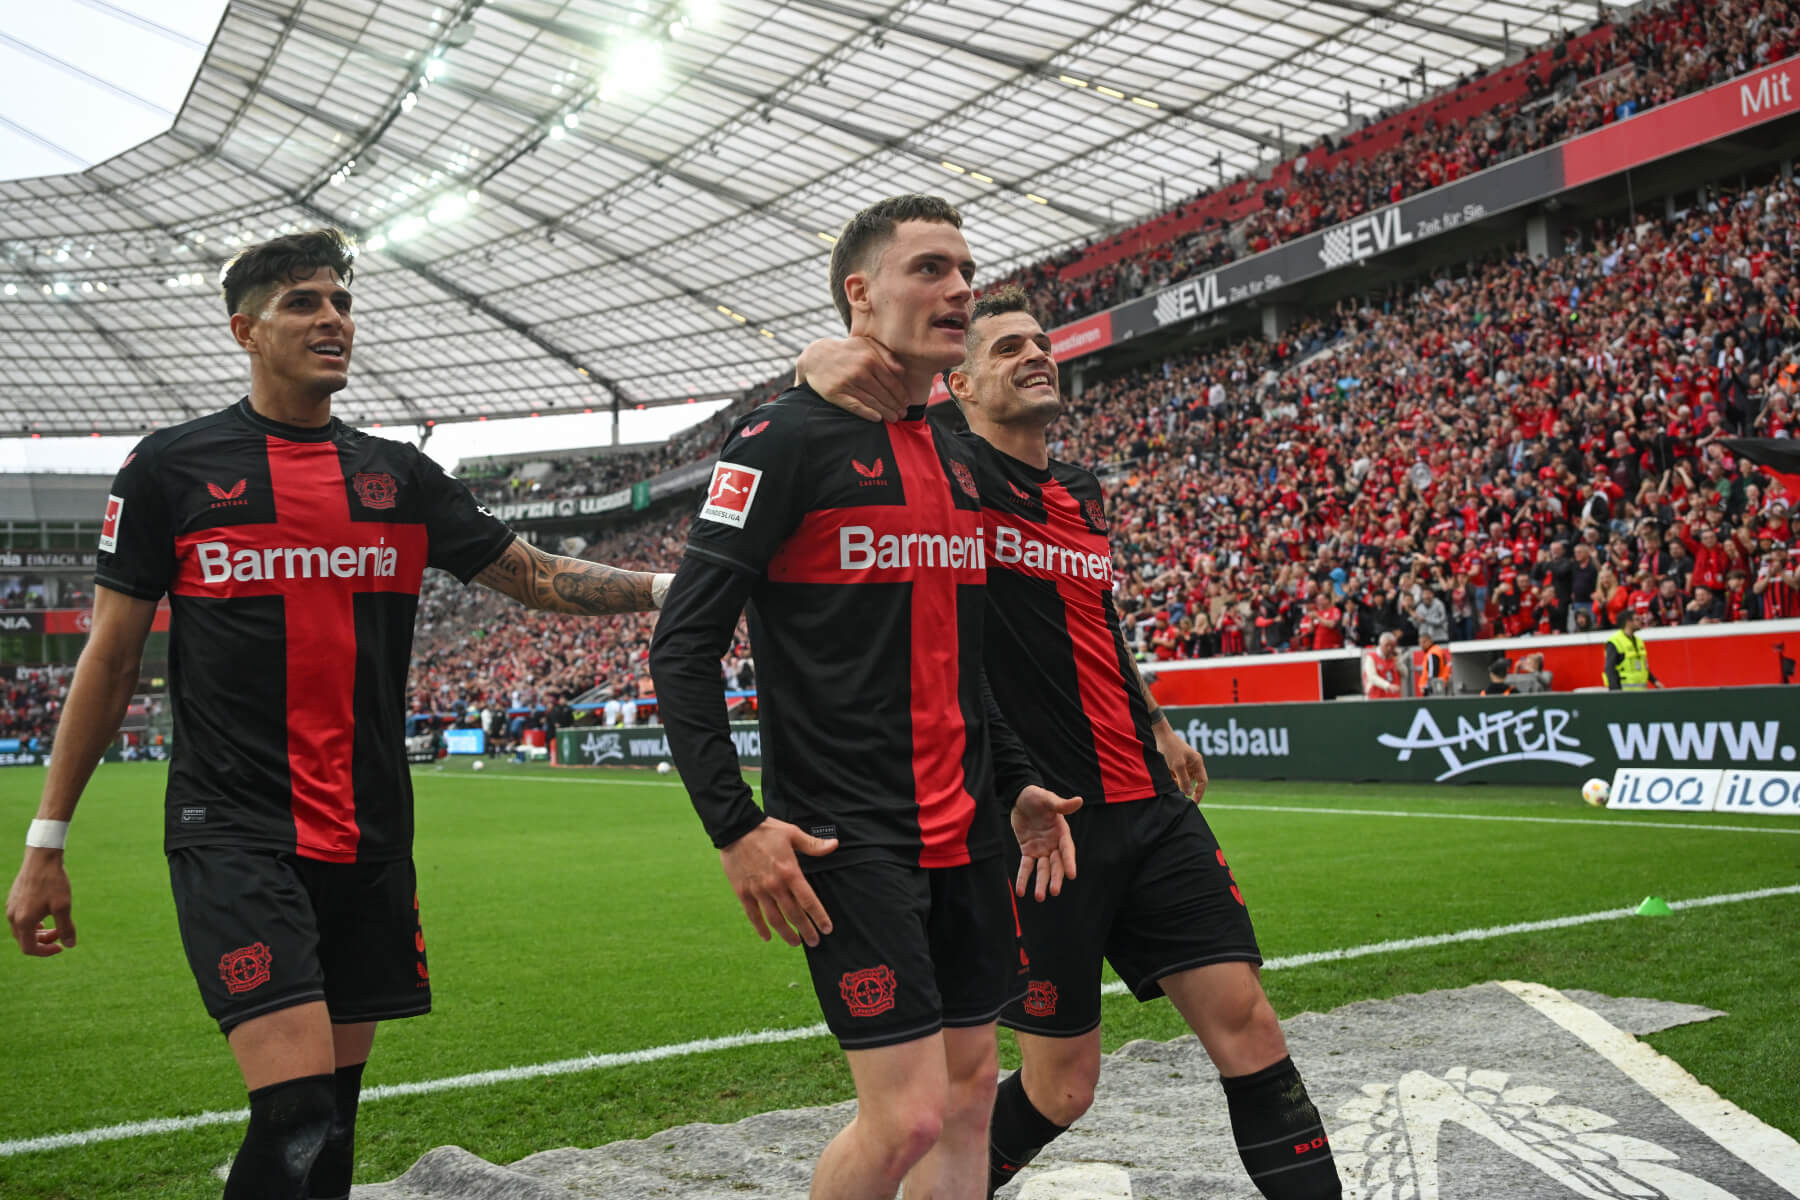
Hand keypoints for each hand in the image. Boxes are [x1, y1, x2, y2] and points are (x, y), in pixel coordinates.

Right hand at [7, 849, 75, 956]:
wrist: (42, 857)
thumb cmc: (53, 881)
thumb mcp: (63, 906)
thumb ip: (66, 928)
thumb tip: (70, 946)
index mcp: (23, 921)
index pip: (29, 948)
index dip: (46, 952)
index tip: (61, 946)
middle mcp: (12, 916)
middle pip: (24, 941)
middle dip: (43, 942)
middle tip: (62, 933)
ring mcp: (10, 907)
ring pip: (22, 930)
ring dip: (38, 933)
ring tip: (55, 926)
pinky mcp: (13, 899)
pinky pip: (20, 919)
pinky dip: (32, 923)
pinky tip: (44, 917)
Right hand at [718, 819, 837, 946]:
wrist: (735, 828)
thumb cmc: (766, 830)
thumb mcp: (792, 833)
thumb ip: (813, 845)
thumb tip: (834, 845)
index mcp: (790, 872)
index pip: (808, 901)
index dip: (819, 917)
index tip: (826, 929)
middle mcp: (775, 885)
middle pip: (793, 914)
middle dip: (805, 930)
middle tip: (814, 942)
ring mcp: (758, 890)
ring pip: (774, 919)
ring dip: (786, 933)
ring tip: (795, 943)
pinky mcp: (743, 892)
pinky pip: (753, 915)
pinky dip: (760, 928)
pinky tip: (767, 937)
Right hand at [796, 336, 910, 421]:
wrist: (816, 356)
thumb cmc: (847, 351)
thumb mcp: (866, 344)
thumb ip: (886, 354)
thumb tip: (902, 371)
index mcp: (870, 359)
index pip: (891, 381)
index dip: (901, 394)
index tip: (907, 403)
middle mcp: (859, 371)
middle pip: (883, 394)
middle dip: (895, 406)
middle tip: (903, 414)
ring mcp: (847, 383)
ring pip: (872, 401)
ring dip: (885, 412)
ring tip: (894, 419)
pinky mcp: (835, 393)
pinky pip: (855, 406)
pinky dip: (867, 413)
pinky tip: (877, 419)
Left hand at [1011, 786, 1081, 901]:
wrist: (1020, 797)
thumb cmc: (1037, 797)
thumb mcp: (1048, 799)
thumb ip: (1061, 804)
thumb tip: (1079, 800)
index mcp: (1062, 832)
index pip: (1067, 850)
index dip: (1069, 862)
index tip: (1072, 875)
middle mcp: (1054, 844)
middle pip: (1056, 864)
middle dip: (1055, 878)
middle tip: (1053, 892)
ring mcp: (1041, 849)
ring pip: (1042, 870)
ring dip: (1041, 883)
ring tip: (1039, 897)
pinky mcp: (1028, 851)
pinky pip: (1026, 867)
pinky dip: (1023, 878)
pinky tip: (1020, 891)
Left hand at [1155, 722, 1206, 798]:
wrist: (1159, 734)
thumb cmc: (1170, 748)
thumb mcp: (1177, 765)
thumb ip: (1184, 780)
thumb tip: (1188, 793)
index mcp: (1197, 763)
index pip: (1203, 782)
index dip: (1199, 793)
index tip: (1193, 803)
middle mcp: (1192, 764)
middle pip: (1191, 782)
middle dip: (1182, 786)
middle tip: (1174, 790)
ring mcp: (1184, 763)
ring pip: (1181, 779)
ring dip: (1174, 780)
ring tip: (1167, 772)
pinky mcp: (1175, 763)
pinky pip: (1174, 775)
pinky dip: (1169, 776)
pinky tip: (1164, 770)